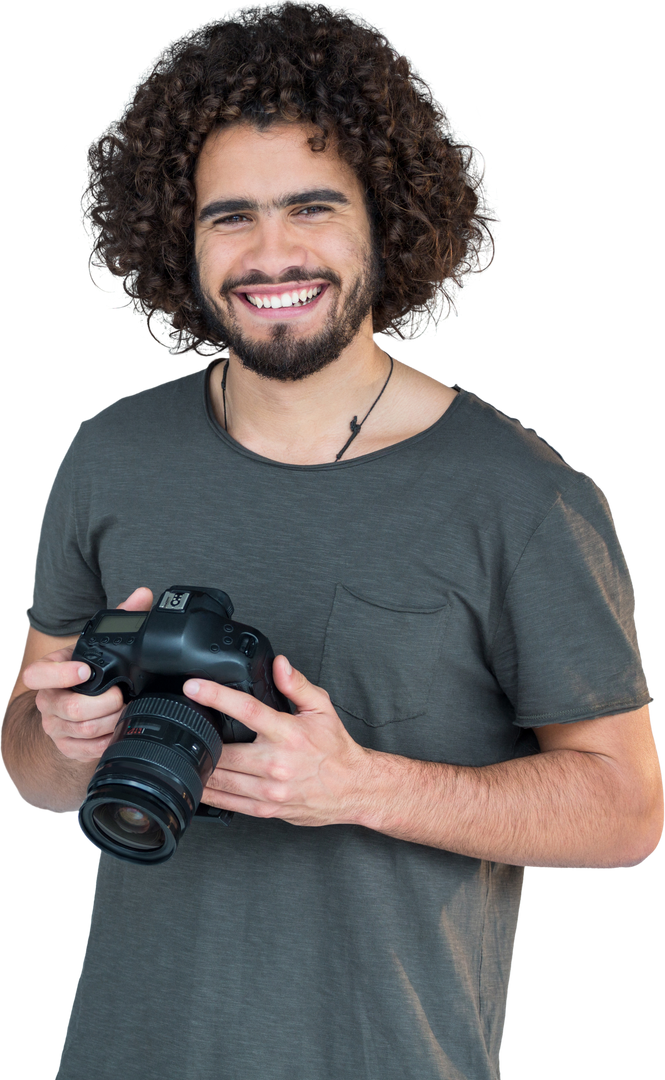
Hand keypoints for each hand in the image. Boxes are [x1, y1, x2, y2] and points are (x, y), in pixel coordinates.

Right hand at [23, 587, 153, 761]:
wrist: (79, 704)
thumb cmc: (90, 669)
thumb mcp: (101, 643)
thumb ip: (121, 617)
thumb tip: (144, 595)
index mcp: (49, 672)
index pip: (37, 674)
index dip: (60, 673)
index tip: (85, 670)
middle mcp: (47, 700)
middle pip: (69, 708)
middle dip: (103, 703)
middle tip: (122, 695)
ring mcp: (55, 726)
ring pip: (82, 730)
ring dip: (110, 721)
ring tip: (126, 709)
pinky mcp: (66, 746)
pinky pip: (87, 750)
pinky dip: (107, 739)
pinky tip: (118, 728)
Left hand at [183, 657, 372, 826]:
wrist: (352, 788)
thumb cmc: (336, 750)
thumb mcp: (322, 708)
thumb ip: (297, 685)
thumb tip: (279, 664)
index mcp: (288, 733)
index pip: (246, 710)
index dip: (216, 696)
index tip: (193, 687)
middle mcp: (276, 763)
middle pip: (224, 751)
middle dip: (201, 740)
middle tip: (184, 727)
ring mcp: (269, 789)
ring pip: (221, 779)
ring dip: (200, 767)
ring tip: (185, 754)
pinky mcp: (266, 808)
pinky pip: (228, 802)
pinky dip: (210, 793)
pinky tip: (200, 782)